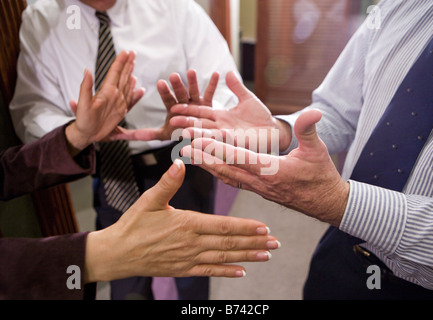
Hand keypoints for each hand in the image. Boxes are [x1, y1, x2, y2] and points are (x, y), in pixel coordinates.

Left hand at [65, 50, 145, 152]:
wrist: (86, 133)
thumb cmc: (83, 120)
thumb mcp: (82, 104)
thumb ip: (85, 87)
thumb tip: (87, 71)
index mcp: (106, 91)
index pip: (114, 73)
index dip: (120, 62)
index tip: (125, 52)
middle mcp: (113, 94)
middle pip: (122, 76)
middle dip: (127, 64)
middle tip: (132, 53)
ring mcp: (118, 102)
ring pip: (126, 85)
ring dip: (130, 74)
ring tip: (134, 65)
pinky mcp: (120, 111)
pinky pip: (130, 100)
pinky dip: (136, 94)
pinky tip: (139, 89)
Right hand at [84, 159, 279, 281]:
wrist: (117, 254)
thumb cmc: (133, 225)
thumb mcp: (149, 200)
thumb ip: (167, 183)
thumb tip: (179, 163)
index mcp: (186, 223)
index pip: (223, 226)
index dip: (246, 227)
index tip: (264, 227)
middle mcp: (192, 243)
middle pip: (229, 243)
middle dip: (255, 243)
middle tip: (275, 243)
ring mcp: (188, 259)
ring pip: (224, 258)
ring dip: (247, 257)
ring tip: (266, 255)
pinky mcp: (183, 269)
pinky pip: (209, 271)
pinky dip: (227, 272)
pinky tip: (242, 272)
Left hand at [153, 69, 219, 140]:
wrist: (196, 135)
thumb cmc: (179, 133)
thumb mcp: (165, 135)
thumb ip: (149, 133)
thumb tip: (129, 135)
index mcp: (173, 108)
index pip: (168, 99)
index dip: (165, 91)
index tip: (160, 82)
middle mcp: (184, 103)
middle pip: (180, 93)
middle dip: (177, 85)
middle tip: (173, 75)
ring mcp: (196, 102)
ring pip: (194, 91)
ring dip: (193, 82)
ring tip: (191, 71)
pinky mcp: (208, 104)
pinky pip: (210, 93)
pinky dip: (213, 84)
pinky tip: (216, 74)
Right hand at [170, 71, 292, 151]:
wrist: (273, 131)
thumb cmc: (260, 116)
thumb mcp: (247, 99)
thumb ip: (237, 87)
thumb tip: (228, 72)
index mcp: (221, 116)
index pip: (201, 112)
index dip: (188, 110)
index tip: (174, 107)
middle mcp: (221, 127)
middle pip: (200, 125)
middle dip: (186, 124)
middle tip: (171, 122)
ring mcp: (228, 137)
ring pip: (208, 135)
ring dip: (196, 135)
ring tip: (182, 135)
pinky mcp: (236, 144)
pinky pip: (222, 144)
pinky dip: (211, 144)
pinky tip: (202, 144)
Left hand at [181, 109, 349, 226]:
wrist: (324, 203)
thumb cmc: (321, 176)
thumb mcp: (318, 151)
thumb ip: (309, 131)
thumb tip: (314, 111)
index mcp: (271, 171)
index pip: (238, 158)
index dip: (217, 149)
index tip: (198, 141)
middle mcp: (259, 182)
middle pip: (225, 168)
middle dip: (203, 157)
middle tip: (183, 146)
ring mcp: (257, 188)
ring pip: (227, 176)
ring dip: (208, 165)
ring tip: (190, 155)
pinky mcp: (258, 190)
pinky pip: (233, 181)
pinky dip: (219, 173)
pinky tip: (210, 168)